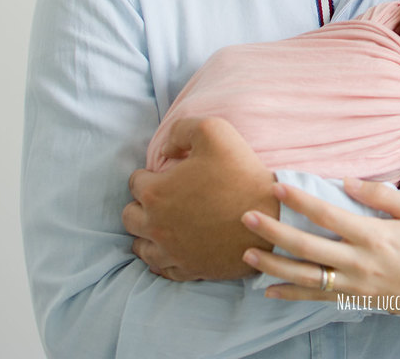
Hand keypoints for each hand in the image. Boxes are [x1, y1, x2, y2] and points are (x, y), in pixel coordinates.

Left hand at [121, 117, 277, 280]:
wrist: (270, 216)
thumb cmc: (242, 173)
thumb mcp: (213, 130)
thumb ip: (181, 130)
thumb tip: (166, 149)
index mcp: (156, 193)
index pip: (135, 182)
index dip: (150, 174)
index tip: (168, 174)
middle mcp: (156, 226)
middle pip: (130, 217)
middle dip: (142, 205)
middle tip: (163, 198)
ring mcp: (171, 252)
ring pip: (140, 247)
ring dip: (146, 234)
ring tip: (163, 224)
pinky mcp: (189, 269)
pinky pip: (162, 269)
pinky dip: (162, 258)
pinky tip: (173, 248)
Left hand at [241, 180, 399, 339]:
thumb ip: (381, 196)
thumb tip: (347, 182)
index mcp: (374, 236)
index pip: (327, 215)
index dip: (299, 200)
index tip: (276, 186)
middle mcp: (359, 262)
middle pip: (307, 246)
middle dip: (274, 231)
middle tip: (246, 217)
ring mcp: (354, 285)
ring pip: (304, 277)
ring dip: (272, 266)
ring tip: (246, 254)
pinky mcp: (354, 300)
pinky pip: (316, 299)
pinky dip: (290, 295)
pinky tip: (268, 290)